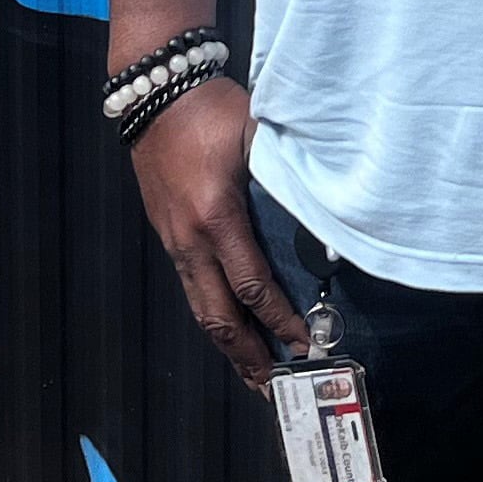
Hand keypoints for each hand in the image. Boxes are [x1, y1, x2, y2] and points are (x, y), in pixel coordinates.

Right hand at [126, 77, 310, 390]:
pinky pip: (191, 289)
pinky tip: (229, 331)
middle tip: (274, 387)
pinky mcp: (168, 237)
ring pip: (201, 309)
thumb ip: (288, 173)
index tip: (303, 343)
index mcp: (216, 215)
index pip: (252, 284)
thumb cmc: (210, 109)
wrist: (154, 93)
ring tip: (252, 376)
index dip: (278, 319)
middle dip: (248, 356)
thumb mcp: (257, 133)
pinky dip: (213, 318)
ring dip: (228, 347)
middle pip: (219, 315)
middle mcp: (190, 238)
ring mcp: (174, 241)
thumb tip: (327, 212)